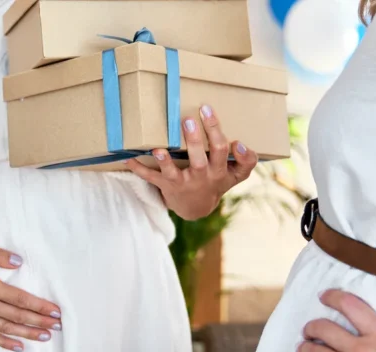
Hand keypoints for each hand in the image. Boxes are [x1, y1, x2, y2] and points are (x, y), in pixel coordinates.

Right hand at [0, 241, 62, 351]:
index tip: (55, 312)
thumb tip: (19, 261)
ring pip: (5, 328)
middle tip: (58, 327)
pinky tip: (18, 346)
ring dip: (27, 333)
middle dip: (39, 322)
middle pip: (17, 316)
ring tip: (45, 337)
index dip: (39, 306)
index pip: (20, 299)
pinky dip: (3, 342)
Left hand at [127, 105, 257, 219]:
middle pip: (199, 159)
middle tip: (188, 120)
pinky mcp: (166, 186)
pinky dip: (139, 169)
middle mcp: (200, 176)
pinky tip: (128, 159)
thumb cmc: (216, 181)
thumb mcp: (236, 175)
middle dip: (194, 140)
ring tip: (158, 149)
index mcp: (218, 170)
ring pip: (173, 172)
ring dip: (165, 160)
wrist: (198, 207)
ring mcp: (182, 182)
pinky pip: (151, 178)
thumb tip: (240, 144)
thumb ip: (247, 160)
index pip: (221, 151)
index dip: (221, 137)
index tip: (220, 124)